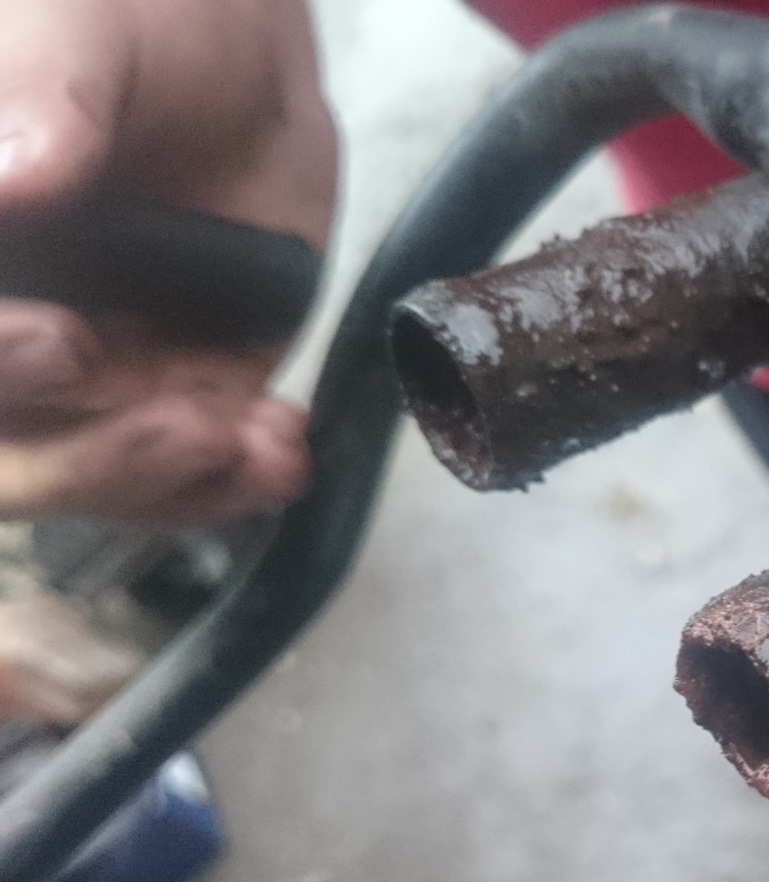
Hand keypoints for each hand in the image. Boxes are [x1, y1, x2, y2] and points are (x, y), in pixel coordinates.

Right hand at [0, 0, 334, 527]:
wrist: (229, 58)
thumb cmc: (118, 21)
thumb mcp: (76, 33)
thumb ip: (42, 99)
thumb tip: (15, 181)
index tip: (54, 341)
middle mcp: (0, 333)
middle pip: (1, 457)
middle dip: (79, 458)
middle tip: (174, 425)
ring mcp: (76, 380)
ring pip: (85, 481)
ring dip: (166, 482)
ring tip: (246, 444)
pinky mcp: (169, 396)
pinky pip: (181, 477)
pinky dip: (231, 482)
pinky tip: (276, 452)